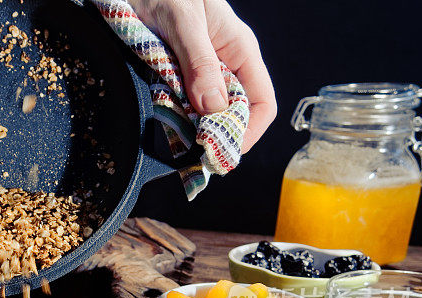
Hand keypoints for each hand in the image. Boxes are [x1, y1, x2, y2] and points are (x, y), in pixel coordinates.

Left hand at [128, 0, 275, 151]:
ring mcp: (200, 71)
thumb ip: (199, 63)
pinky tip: (160, 121)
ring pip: (205, 114)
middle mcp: (224, 64)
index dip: (246, 133)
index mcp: (239, 50)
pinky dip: (173, 117)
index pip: (261, 103)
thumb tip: (214, 108)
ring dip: (191, 129)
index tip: (219, 151)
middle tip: (190, 152)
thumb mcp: (183, 21)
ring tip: (172, 139)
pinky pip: (182, 105)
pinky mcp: (177, 74)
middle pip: (233, 115)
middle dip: (215, 136)